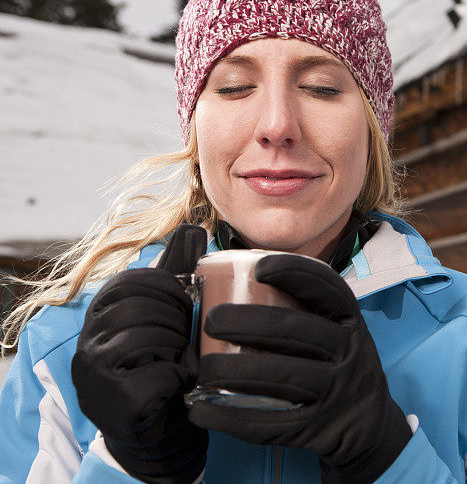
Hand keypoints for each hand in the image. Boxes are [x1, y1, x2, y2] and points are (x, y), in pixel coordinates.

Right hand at [72, 224, 208, 483]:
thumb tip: (194, 227)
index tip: (185, 306)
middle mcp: (89, 334)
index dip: (172, 290)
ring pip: (150, 339)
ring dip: (178, 350)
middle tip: (184, 339)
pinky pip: (158, 375)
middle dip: (177, 322)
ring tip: (179, 360)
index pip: (137, 279)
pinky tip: (177, 383)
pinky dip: (178, 379)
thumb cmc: (163, 359)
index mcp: (102, 306)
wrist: (156, 421)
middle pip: (144, 308)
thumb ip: (176, 273)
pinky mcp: (111, 399)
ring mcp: (94, 368)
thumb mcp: (167, 312)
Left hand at [188, 254, 411, 483]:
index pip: (328, 288)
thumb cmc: (339, 366)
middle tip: (211, 321)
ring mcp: (337, 392)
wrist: (370, 427)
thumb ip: (307, 311)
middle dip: (249, 322)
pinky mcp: (319, 428)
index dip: (294, 273)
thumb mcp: (340, 333)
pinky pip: (273, 423)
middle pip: (298, 331)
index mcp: (350, 322)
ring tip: (203, 368)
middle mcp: (350, 352)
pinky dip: (233, 418)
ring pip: (284, 376)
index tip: (257, 268)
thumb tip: (238, 282)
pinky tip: (203, 411)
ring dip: (237, 371)